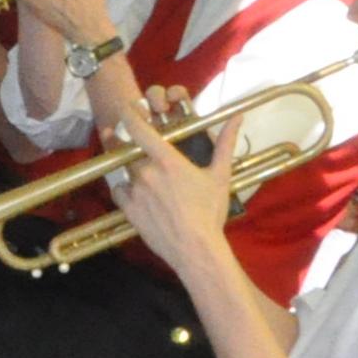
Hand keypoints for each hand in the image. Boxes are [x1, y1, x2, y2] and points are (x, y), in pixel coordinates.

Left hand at [108, 108, 234, 279]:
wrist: (195, 248)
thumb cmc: (210, 211)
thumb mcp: (220, 176)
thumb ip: (225, 144)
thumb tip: (237, 117)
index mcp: (167, 160)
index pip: (139, 129)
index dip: (130, 115)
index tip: (128, 109)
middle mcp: (146, 171)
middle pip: (129, 150)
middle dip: (132, 148)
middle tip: (143, 153)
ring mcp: (134, 190)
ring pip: (125, 172)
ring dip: (134, 172)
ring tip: (153, 186)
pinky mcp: (127, 208)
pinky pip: (120, 192)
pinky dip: (127, 192)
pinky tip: (143, 199)